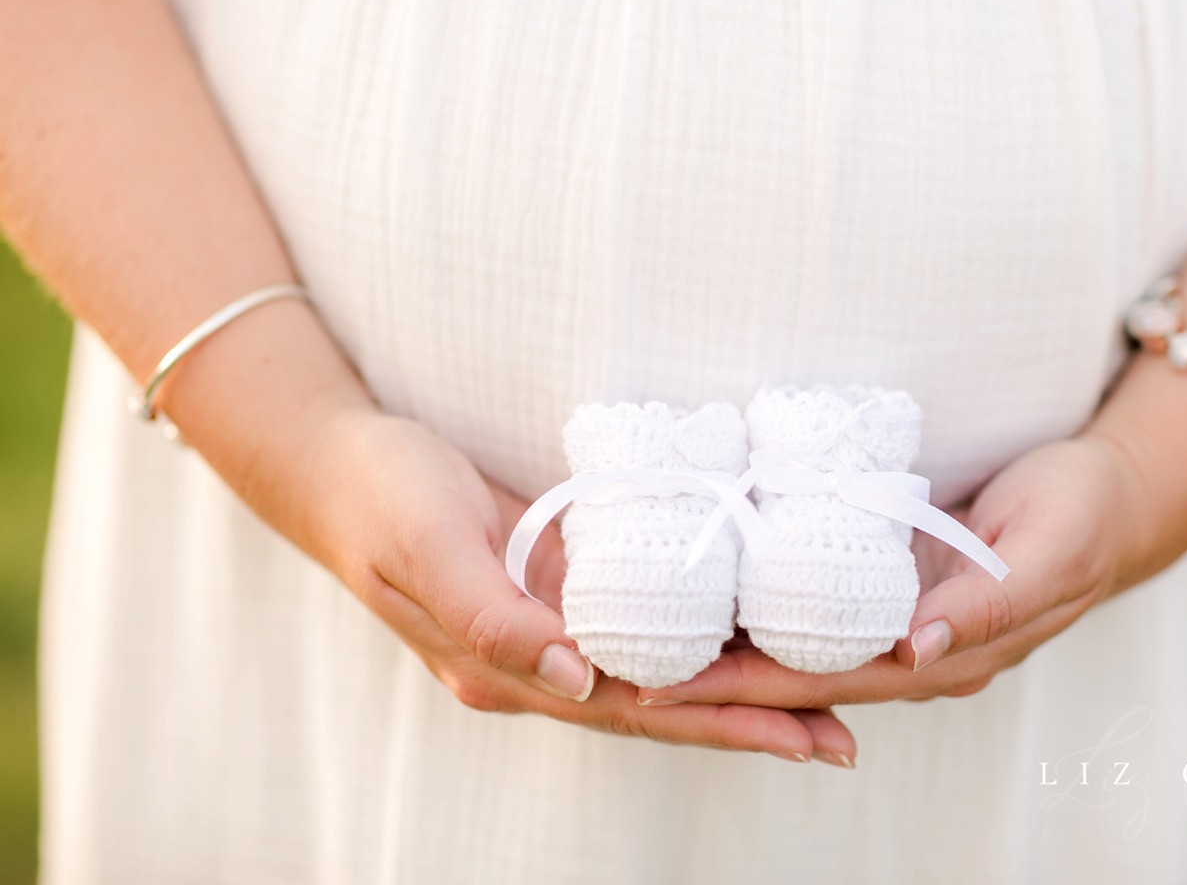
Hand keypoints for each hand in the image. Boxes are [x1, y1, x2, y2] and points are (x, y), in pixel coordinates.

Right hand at [307, 409, 858, 763]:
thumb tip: (579, 679)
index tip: (801, 735)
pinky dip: (701, 632)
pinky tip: (751, 628)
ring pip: (661, 667)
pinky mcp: (561, 582)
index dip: (719, 724)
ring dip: (737, 686)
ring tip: (822, 697)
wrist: (335, 459)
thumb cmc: (379, 498)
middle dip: (751, 721)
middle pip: (663, 702)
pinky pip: (644, 618)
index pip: (636, 710)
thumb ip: (495, 619)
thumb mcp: (426, 549)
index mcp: (507, 670)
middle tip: (843, 735)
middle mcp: (540, 663)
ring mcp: (552, 627)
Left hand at [637, 435, 1144, 708]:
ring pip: (808, 649)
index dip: (755, 688)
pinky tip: (723, 596)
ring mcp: (908, 622)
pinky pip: (826, 609)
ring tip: (656, 643)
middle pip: (805, 676)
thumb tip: (914, 651)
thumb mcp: (1050, 552)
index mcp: (951, 654)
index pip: (834, 682)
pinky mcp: (902, 586)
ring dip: (738, 650)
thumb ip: (987, 605)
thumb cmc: (1084, 516)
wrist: (1114, 496)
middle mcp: (919, 652)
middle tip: (635, 671)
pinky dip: (771, 610)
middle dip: (723, 680)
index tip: (680, 689)